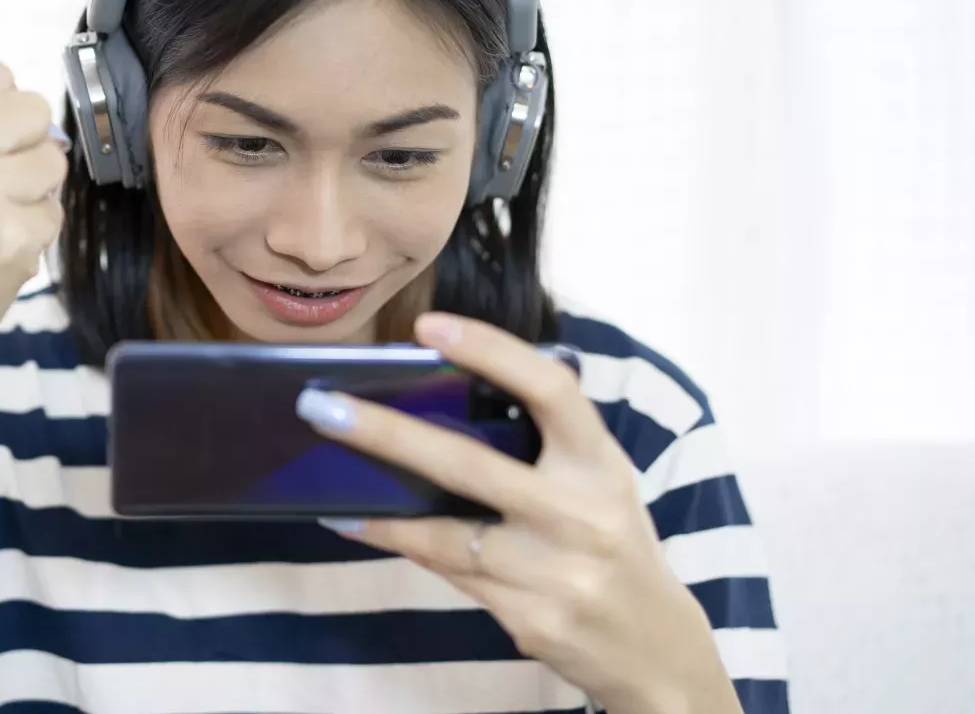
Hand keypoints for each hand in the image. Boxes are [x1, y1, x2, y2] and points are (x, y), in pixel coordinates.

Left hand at [296, 312, 740, 713]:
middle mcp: (579, 514)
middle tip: (321, 404)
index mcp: (600, 463)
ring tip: (319, 478)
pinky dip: (397, 542)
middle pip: (468, 465)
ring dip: (376, 505)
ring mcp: (552, 572)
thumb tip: (441, 398)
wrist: (654, 649)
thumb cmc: (611, 542)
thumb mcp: (599, 481)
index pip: (549, 390)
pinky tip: (356, 522)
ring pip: (442, 532)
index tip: (429, 326)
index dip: (490, 350)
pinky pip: (446, 571)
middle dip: (386, 433)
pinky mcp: (527, 617)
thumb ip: (543, 444)